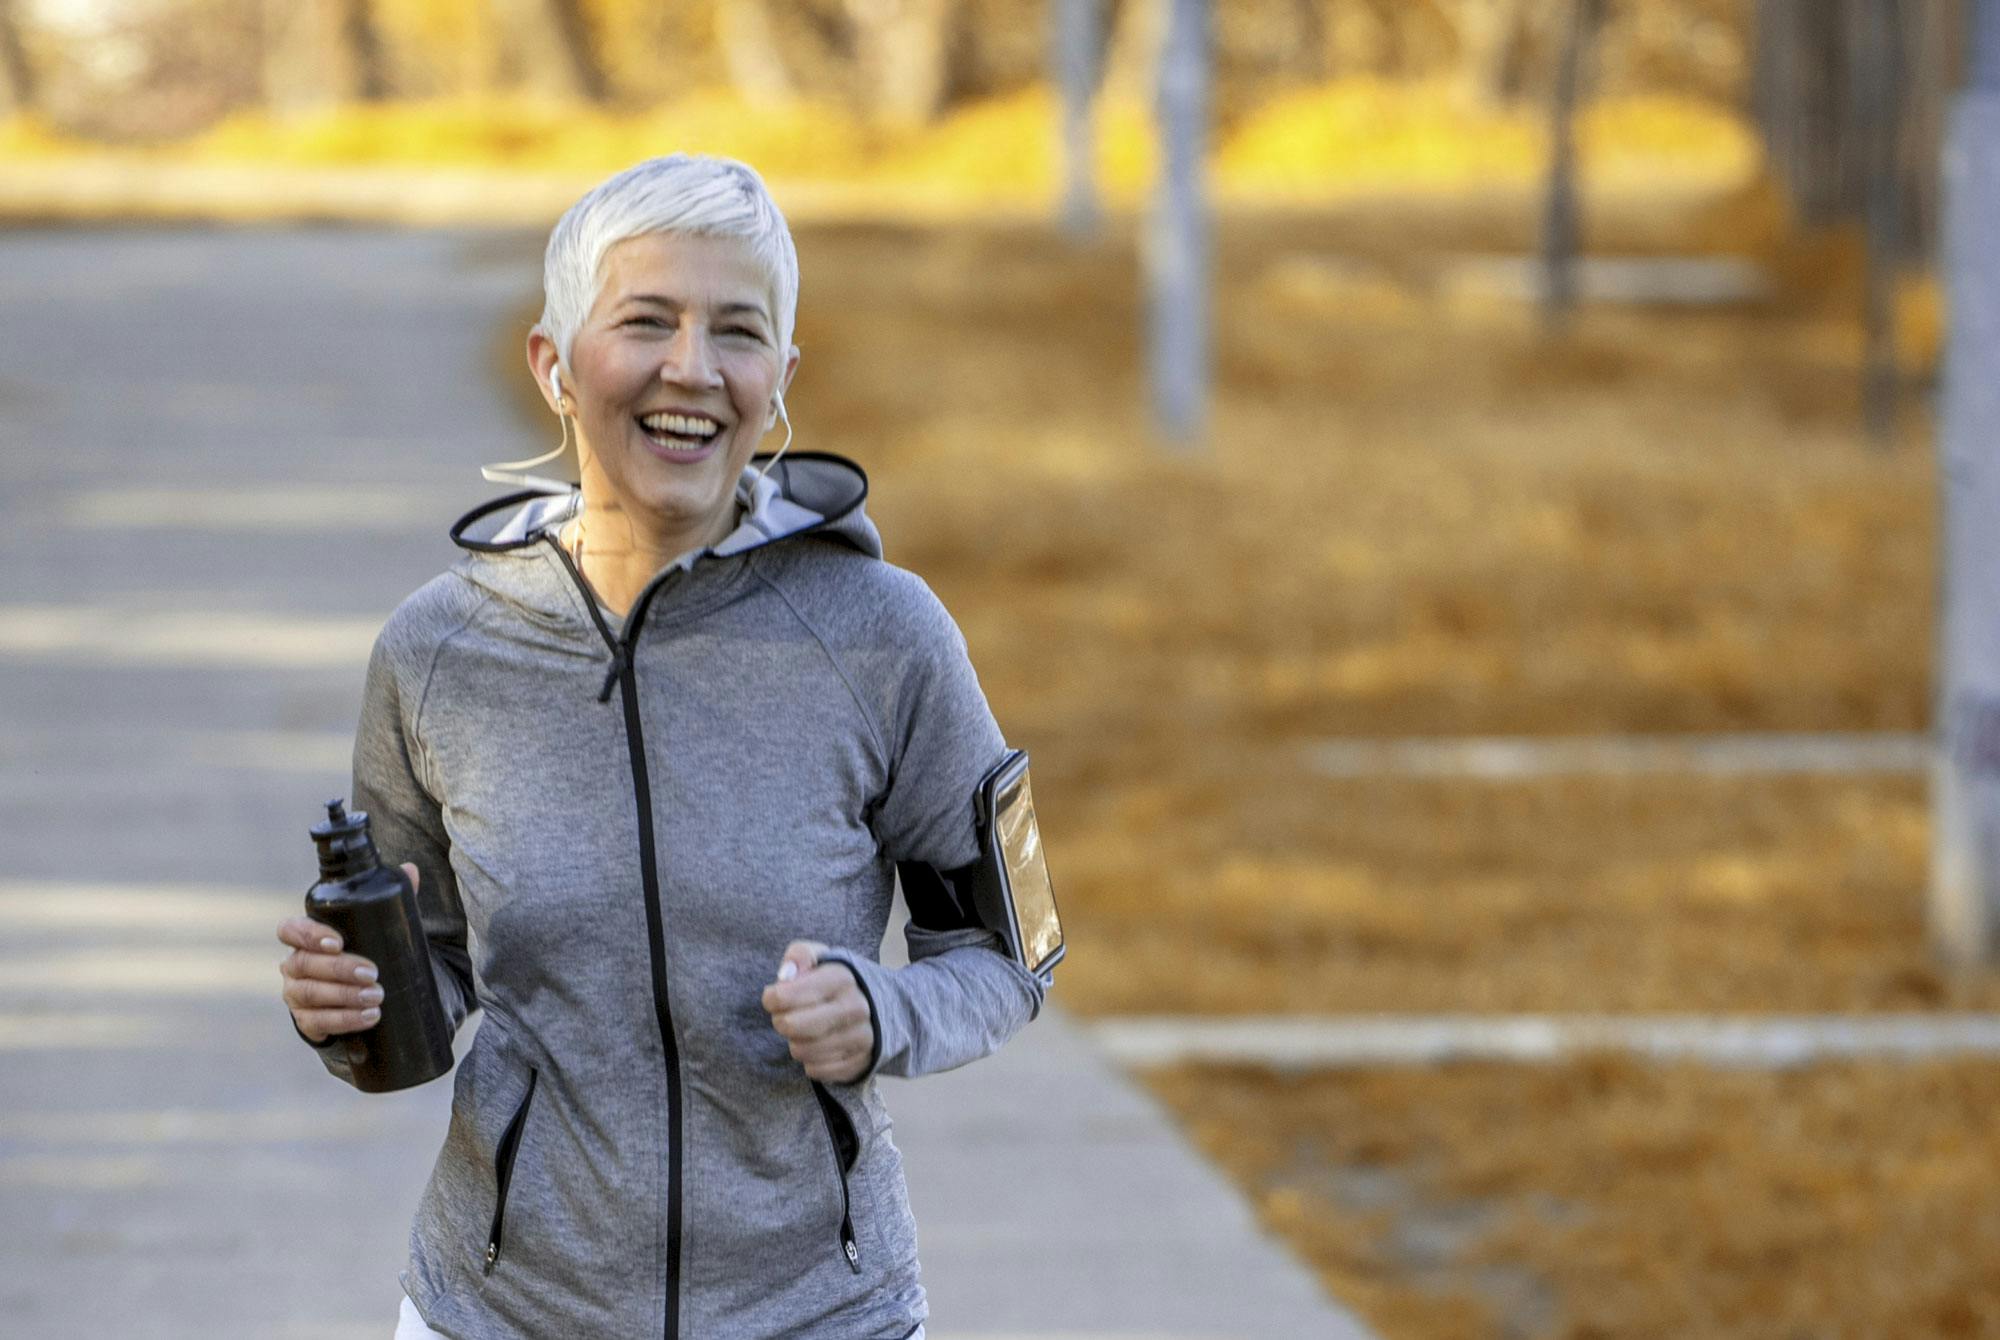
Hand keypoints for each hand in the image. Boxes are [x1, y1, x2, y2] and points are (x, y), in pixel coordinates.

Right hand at [276, 862, 412, 1041]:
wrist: (360, 997)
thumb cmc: (364, 954)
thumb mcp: (375, 930)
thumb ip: (389, 901)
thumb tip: (411, 869)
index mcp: (306, 938)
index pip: (290, 930)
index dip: (308, 935)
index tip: (338, 941)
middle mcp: (294, 965)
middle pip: (304, 964)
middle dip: (340, 969)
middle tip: (373, 974)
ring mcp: (296, 995)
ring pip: (310, 994)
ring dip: (344, 997)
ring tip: (376, 997)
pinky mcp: (307, 1021)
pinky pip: (317, 1022)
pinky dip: (345, 1020)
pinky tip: (368, 1017)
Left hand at [760, 941, 873, 1083]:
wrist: (885, 1006)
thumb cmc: (838, 982)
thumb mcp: (822, 957)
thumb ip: (800, 955)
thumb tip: (786, 975)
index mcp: (841, 979)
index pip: (784, 996)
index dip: (771, 998)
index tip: (775, 997)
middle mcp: (855, 1008)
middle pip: (791, 1026)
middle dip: (781, 1022)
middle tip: (788, 1016)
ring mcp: (860, 1038)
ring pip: (801, 1051)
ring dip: (797, 1042)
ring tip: (807, 1031)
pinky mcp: (860, 1063)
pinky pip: (816, 1070)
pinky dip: (812, 1060)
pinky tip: (820, 1046)